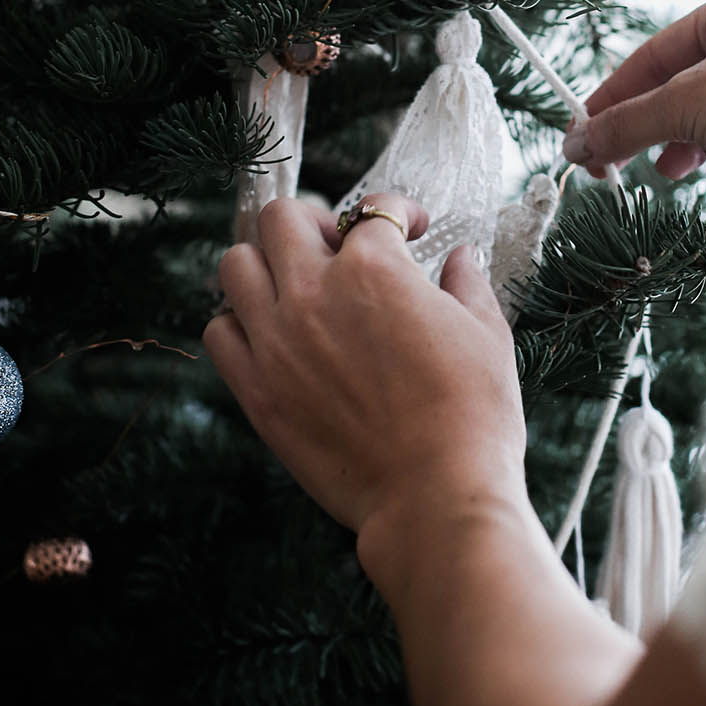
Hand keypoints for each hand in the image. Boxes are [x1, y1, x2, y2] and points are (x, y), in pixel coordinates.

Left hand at [203, 193, 526, 545]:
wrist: (435, 495)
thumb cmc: (473, 415)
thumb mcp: (486, 335)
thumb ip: (467, 284)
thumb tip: (460, 257)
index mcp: (374, 268)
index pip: (373, 210)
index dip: (400, 213)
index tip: (411, 230)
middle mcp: (314, 292)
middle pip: (282, 217)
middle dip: (316, 222)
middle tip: (340, 248)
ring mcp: (276, 340)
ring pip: (235, 264)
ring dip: (265, 265)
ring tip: (296, 287)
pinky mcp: (256, 390)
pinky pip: (218, 333)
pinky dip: (239, 325)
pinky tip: (272, 337)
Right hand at [563, 0, 705, 212]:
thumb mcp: (681, 105)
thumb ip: (625, 124)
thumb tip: (576, 145)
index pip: (657, 52)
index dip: (615, 94)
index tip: (584, 131)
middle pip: (687, 89)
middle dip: (655, 128)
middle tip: (618, 163)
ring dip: (692, 150)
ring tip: (674, 172)